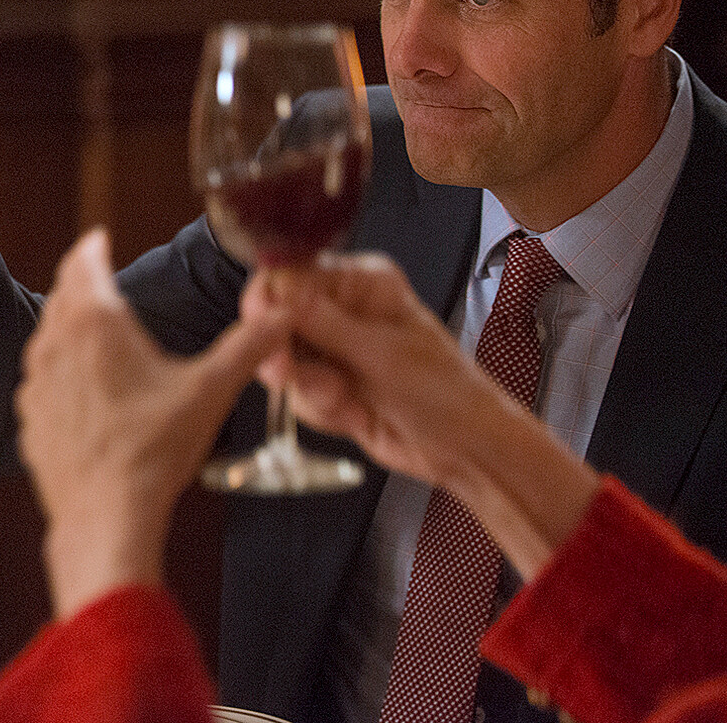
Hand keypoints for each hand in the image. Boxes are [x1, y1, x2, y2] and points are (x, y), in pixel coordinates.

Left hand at [20, 229, 286, 616]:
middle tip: (95, 274)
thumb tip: (282, 313)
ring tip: (88, 327)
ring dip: (67, 326)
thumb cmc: (154, 450)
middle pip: (63, 296)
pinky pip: (41, 381)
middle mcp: (54, 343)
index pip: (83, 262)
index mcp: (95, 322)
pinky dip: (57, 372)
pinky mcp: (30, 418)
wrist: (106, 516)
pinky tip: (78, 387)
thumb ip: (248, 346)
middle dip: (81, 281)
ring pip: (47, 337)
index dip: (94, 246)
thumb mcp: (211, 390)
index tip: (100, 238)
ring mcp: (35, 383)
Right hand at [251, 254, 600, 575]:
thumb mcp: (381, 354)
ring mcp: (334, 350)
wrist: (465, 449)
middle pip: (276, 319)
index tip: (262, 336)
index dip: (268, 305)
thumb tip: (275, 295)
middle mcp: (342, 310)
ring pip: (282, 361)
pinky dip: (318, 409)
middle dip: (283, 355)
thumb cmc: (444, 392)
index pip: (291, 276)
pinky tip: (353, 415)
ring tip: (345, 401)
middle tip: (288, 377)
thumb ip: (322, 324)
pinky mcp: (329, 386)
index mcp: (361, 283)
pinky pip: (297, 394)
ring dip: (307, 388)